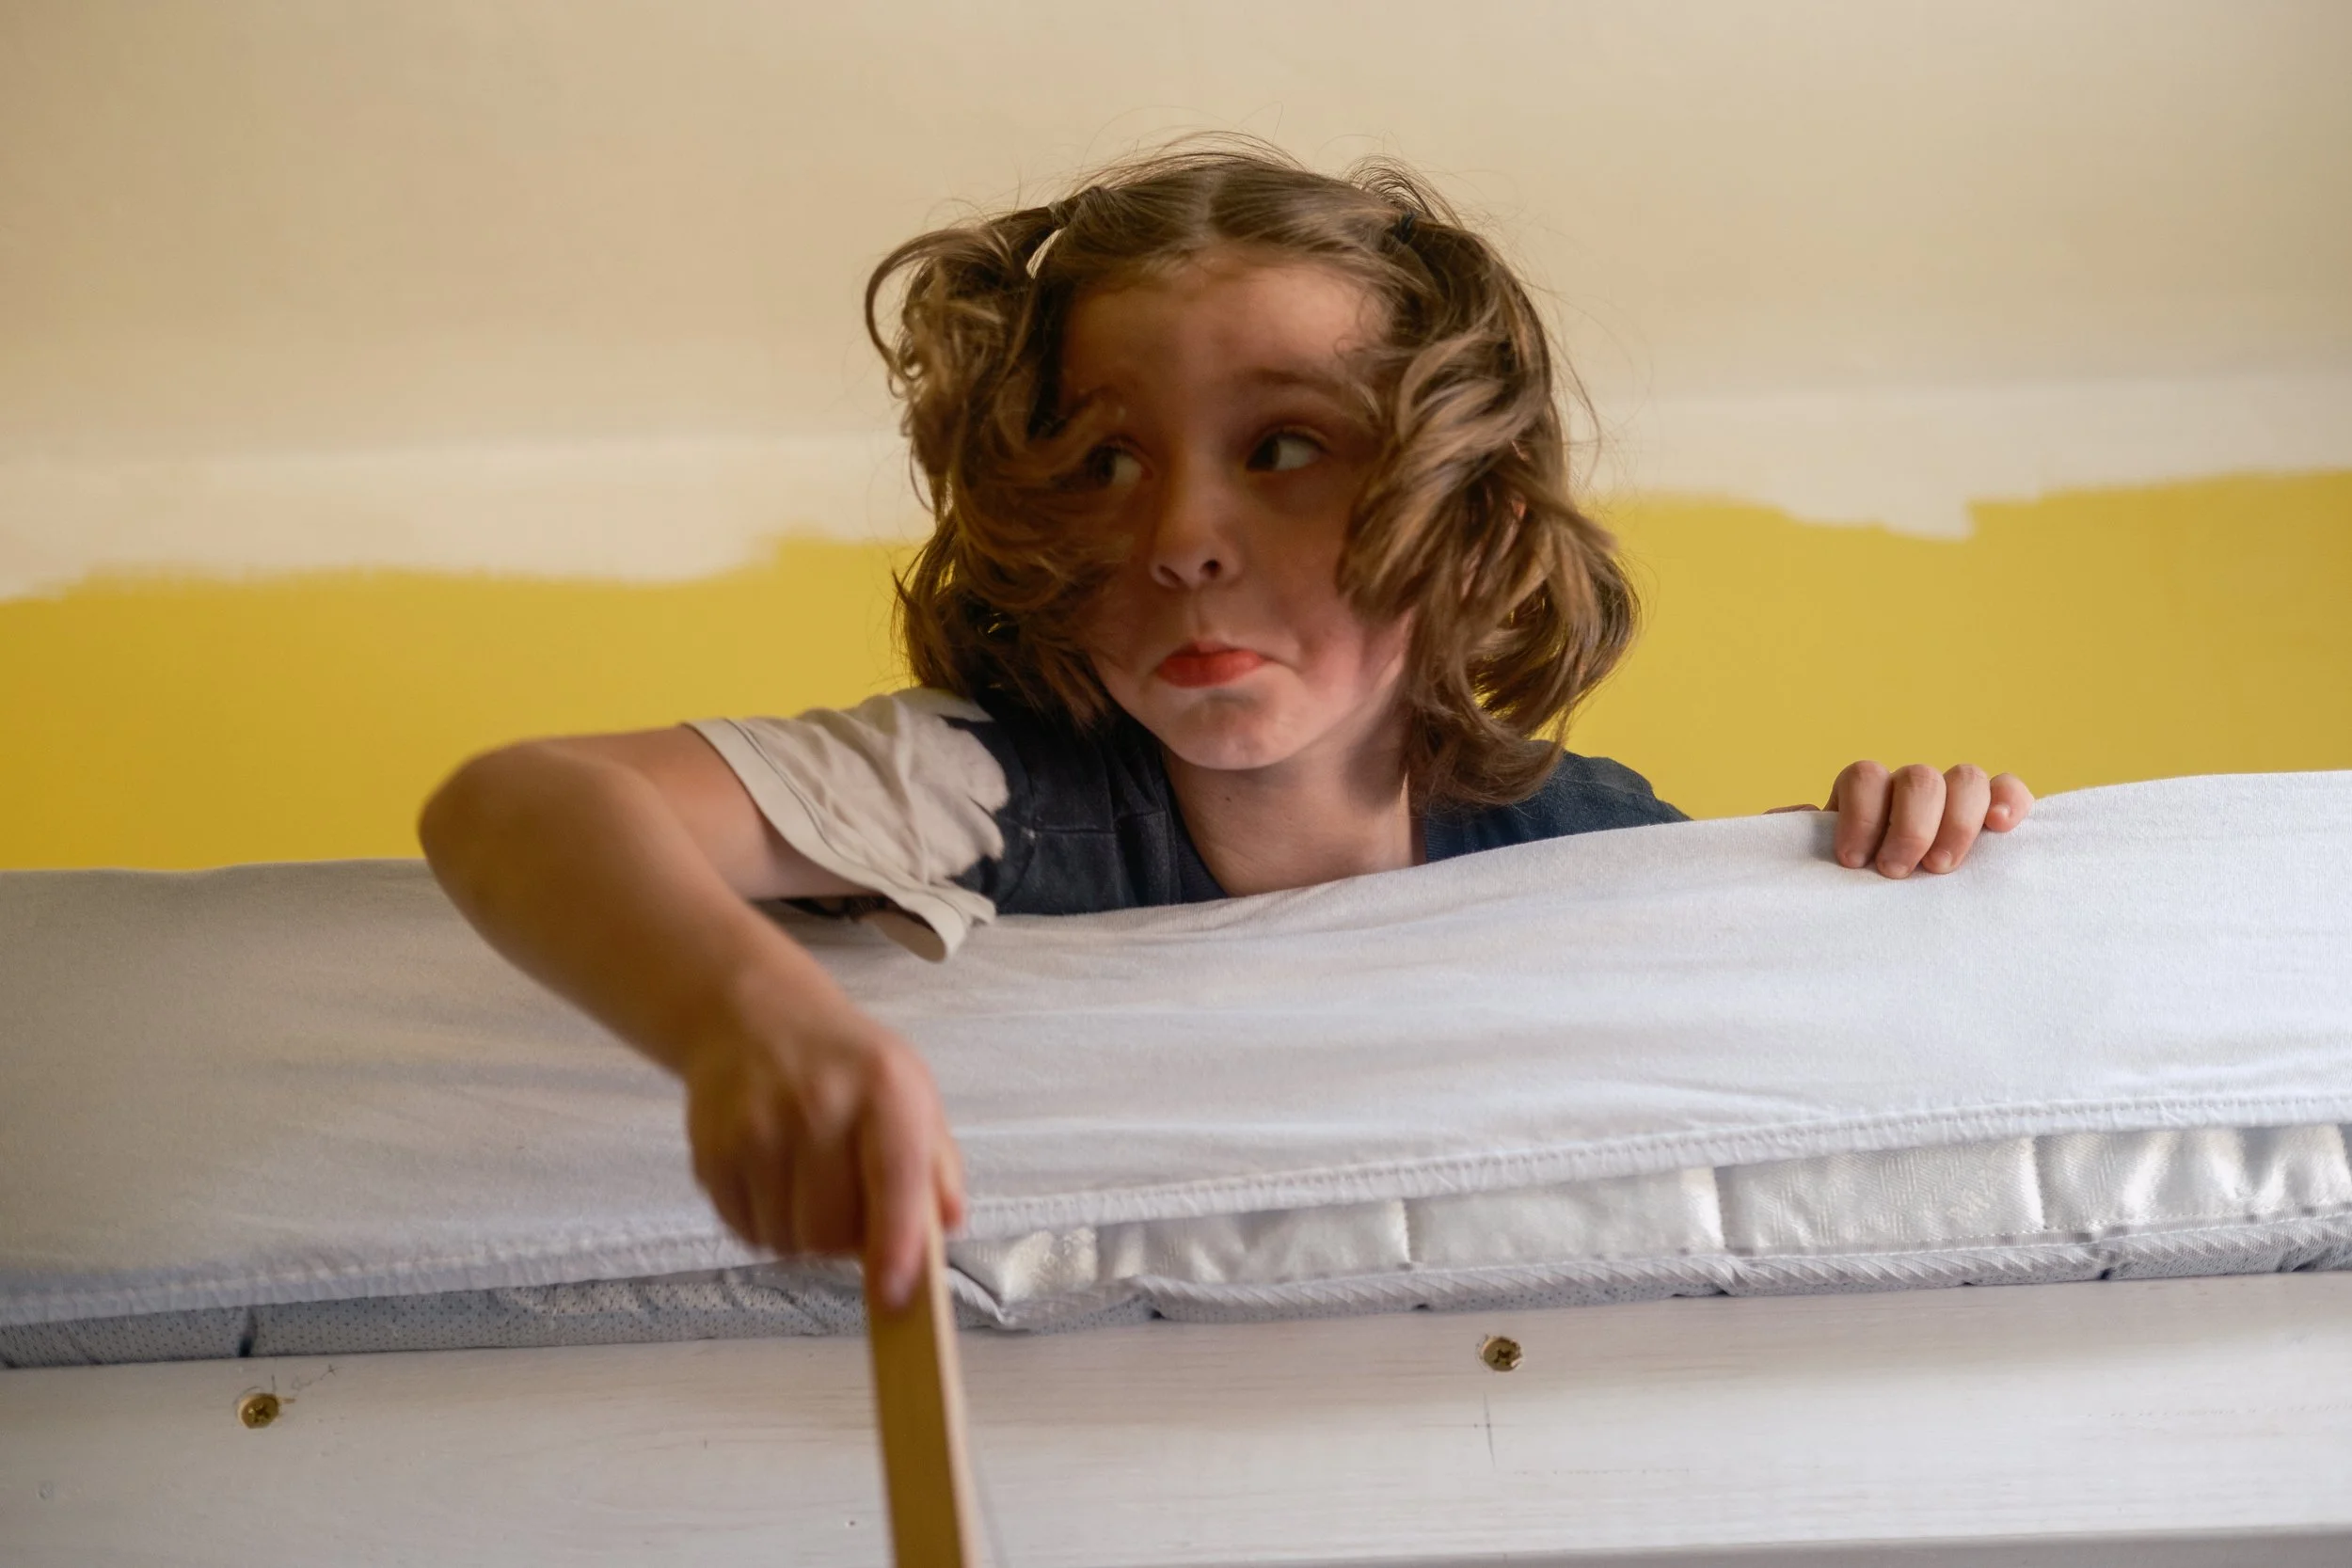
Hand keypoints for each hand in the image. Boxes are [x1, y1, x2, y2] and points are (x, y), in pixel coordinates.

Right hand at [681, 1005, 964, 1309]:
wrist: (753, 1017)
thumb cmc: (846, 1065)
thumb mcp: (910, 1093)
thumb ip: (935, 1166)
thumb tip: (944, 1227)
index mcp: (884, 1088)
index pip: (894, 1180)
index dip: (895, 1245)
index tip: (893, 1295)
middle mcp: (817, 1104)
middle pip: (831, 1231)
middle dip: (847, 1243)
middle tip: (851, 1207)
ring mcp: (757, 1127)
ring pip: (787, 1242)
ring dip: (805, 1237)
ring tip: (810, 1186)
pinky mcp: (712, 1150)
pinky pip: (746, 1233)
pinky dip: (767, 1227)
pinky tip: (775, 1182)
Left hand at [1784, 761, 2033, 877]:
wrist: (1877, 916)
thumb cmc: (1845, 890)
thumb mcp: (1814, 870)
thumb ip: (1796, 841)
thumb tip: (1798, 815)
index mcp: (1864, 795)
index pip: (1865, 776)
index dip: (1860, 815)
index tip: (1851, 861)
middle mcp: (1909, 791)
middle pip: (1919, 778)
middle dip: (1910, 828)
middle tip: (1895, 872)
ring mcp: (1953, 800)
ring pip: (1965, 779)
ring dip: (1956, 823)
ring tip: (1940, 869)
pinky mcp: (1990, 818)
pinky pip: (2008, 790)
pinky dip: (2009, 799)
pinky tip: (2001, 826)